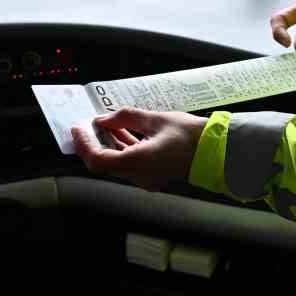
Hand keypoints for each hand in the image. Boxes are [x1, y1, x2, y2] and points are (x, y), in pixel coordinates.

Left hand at [70, 108, 204, 190]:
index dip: (83, 144)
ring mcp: (147, 178)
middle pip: (105, 163)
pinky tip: (124, 131)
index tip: (77, 129)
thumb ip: (126, 117)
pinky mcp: (154, 175)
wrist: (217, 150)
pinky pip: (131, 163)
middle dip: (94, 142)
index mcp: (137, 162)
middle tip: (90, 123)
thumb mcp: (155, 119)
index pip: (97, 159)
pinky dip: (123, 148)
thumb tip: (105, 119)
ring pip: (117, 163)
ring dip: (109, 144)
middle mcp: (139, 175)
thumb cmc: (191, 135)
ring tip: (108, 123)